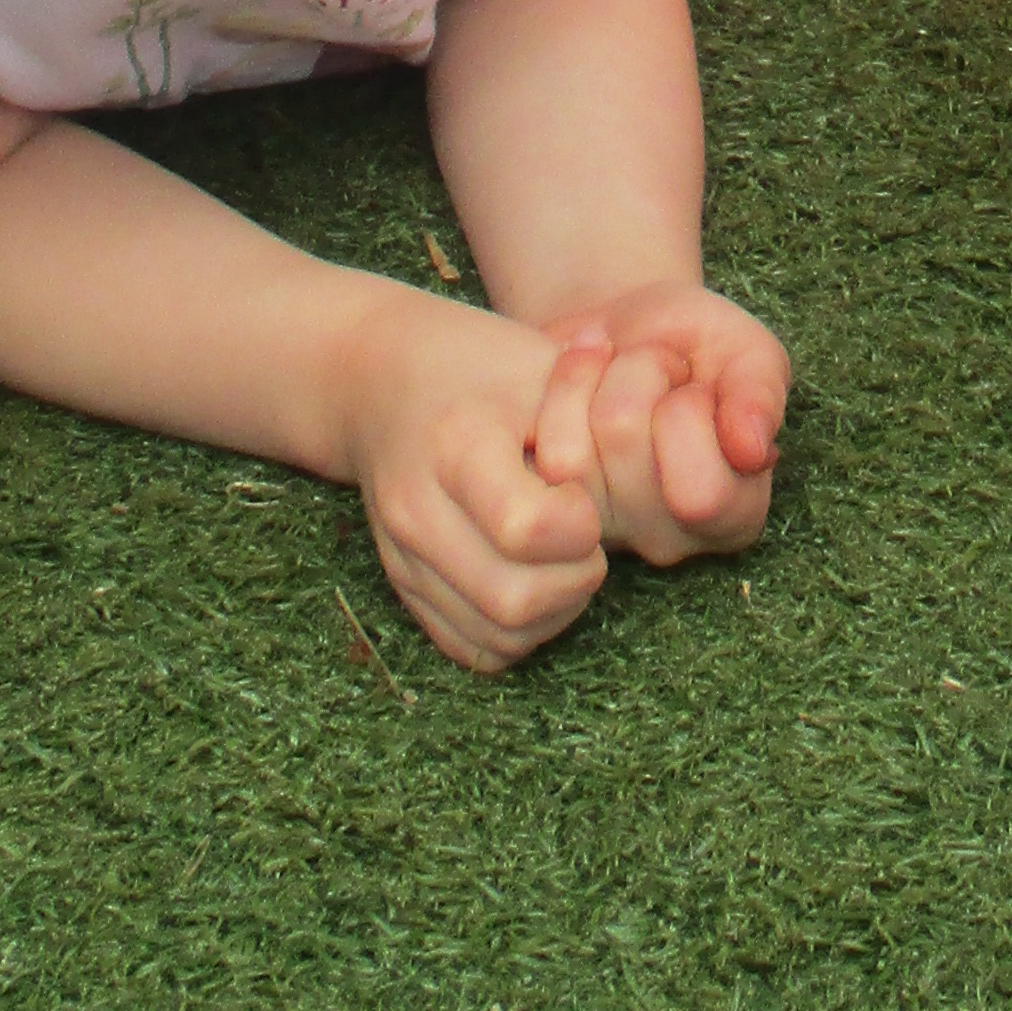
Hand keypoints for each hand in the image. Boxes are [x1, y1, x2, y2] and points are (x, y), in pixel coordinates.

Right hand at [345, 300, 612, 674]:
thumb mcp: (541, 363)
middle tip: (584, 535)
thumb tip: (630, 472)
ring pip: (496, 638)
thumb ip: (592, 417)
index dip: (581, 525)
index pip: (528, 529)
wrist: (381, 380)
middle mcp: (417, 511)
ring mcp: (403, 556)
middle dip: (576, 580)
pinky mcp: (403, 586)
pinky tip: (531, 580)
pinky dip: (515, 632)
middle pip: (513, 601)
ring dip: (552, 613)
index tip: (584, 495)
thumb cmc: (479, 367)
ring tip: (563, 558)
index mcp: (456, 446)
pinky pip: (470, 648)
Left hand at [529, 282, 789, 567]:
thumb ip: (760, 395)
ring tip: (623, 369)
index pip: (700, 494)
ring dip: (598, 376)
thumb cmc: (700, 343)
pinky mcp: (552, 504)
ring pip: (577, 447)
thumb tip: (752, 452)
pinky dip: (564, 382)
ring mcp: (604, 527)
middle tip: (661, 369)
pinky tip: (586, 371)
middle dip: (640, 374)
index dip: (691, 412)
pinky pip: (543, 446)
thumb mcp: (748, 350)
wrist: (632, 325)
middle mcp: (669, 539)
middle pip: (626, 444)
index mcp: (735, 515)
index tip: (700, 386)